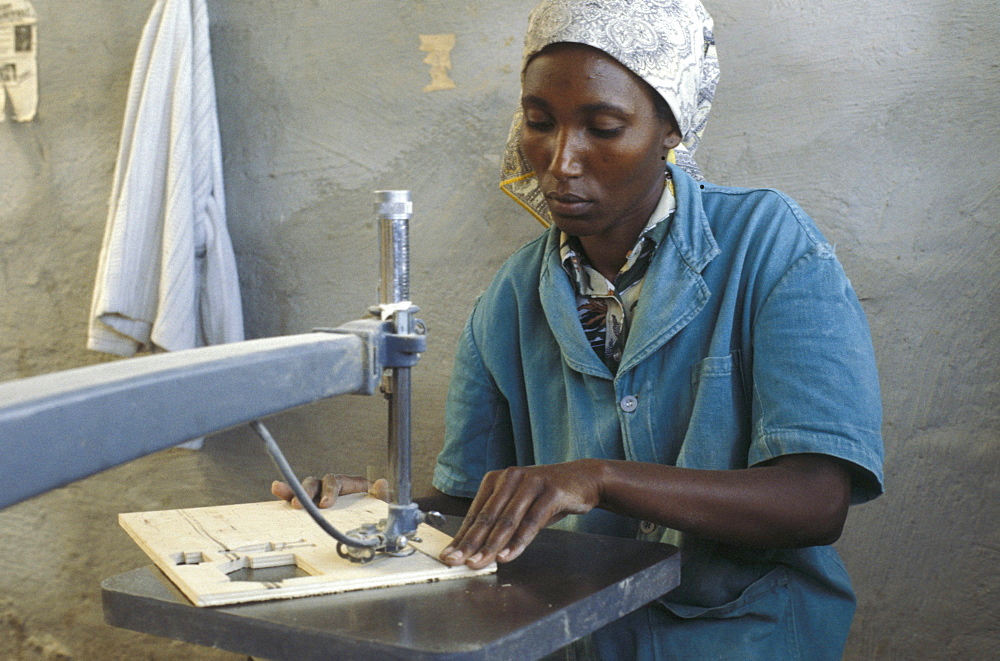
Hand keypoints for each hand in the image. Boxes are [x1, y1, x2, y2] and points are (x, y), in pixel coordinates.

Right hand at [271, 475, 389, 508]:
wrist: (374, 523)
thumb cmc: (376, 510)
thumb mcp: (383, 504)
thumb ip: (383, 496)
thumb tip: (382, 484)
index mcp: (349, 485)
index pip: (335, 482)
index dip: (329, 492)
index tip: (325, 504)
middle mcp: (332, 488)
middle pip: (316, 483)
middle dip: (307, 492)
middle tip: (300, 505)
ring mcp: (320, 497)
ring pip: (304, 489)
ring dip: (292, 490)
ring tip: (279, 489)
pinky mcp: (312, 508)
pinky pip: (298, 499)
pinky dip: (287, 494)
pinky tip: (276, 489)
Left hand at [440, 460, 601, 569]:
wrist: (584, 479)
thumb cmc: (547, 496)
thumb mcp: (520, 504)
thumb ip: (500, 522)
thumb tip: (476, 549)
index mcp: (497, 479)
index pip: (476, 513)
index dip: (462, 537)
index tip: (449, 556)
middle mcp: (511, 477)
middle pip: (487, 516)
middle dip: (471, 543)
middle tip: (457, 562)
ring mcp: (531, 482)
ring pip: (507, 520)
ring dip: (492, 545)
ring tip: (479, 563)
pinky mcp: (551, 491)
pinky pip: (531, 520)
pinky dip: (519, 541)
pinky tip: (508, 556)